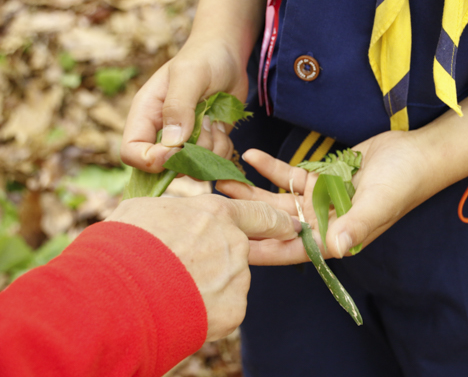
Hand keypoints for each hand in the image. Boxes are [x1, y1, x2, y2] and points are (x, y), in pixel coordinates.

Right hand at [105, 194, 300, 340]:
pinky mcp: (235, 310)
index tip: (290, 226)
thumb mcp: (147, 211)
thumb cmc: (124, 244)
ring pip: (229, 284)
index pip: (258, 214)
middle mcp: (235, 243)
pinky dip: (207, 314)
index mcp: (216, 214)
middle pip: (235, 254)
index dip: (274, 221)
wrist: (119, 292)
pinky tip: (181, 310)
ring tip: (172, 292)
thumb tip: (174, 217)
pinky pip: (225, 311)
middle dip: (216, 262)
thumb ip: (175, 213)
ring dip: (208, 288)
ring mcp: (237, 278)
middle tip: (182, 272)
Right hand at [121, 38, 247, 172]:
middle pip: (165, 167)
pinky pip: (212, 162)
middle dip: (190, 155)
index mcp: (145, 115)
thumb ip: (178, 107)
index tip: (177, 151)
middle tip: (205, 125)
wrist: (228, 55)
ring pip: (193, 168)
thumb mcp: (190, 75)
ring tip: (214, 121)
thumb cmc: (204, 58)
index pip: (132, 152)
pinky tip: (222, 127)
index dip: (151, 161)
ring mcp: (185, 141)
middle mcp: (162, 132)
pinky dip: (222, 149)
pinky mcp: (206, 144)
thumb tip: (173, 144)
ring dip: (210, 150)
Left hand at [216, 130, 433, 264]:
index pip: (292, 248)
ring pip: (278, 199)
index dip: (262, 250)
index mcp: (336, 236)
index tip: (231, 245)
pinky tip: (251, 156)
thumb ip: (357, 225)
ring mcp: (320, 200)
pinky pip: (290, 175)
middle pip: (278, 224)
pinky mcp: (320, 178)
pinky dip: (271, 167)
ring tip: (223, 182)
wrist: (416, 153)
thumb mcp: (379, 203)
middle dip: (248, 218)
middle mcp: (324, 222)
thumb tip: (337, 247)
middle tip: (214, 210)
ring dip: (253, 192)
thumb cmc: (403, 183)